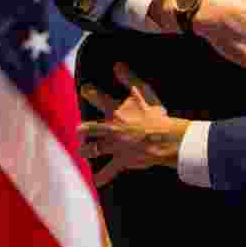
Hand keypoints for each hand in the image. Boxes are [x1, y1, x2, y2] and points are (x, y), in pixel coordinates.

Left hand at [77, 63, 190, 186]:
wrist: (164, 139)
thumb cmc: (156, 116)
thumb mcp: (144, 93)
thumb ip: (130, 79)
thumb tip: (117, 64)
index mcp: (115, 111)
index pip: (97, 98)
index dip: (89, 92)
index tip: (85, 90)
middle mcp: (110, 129)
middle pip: (88, 129)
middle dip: (83, 130)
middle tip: (81, 131)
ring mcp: (114, 146)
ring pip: (93, 150)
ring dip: (87, 151)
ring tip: (84, 151)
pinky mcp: (122, 160)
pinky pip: (110, 170)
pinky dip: (103, 177)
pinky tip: (97, 182)